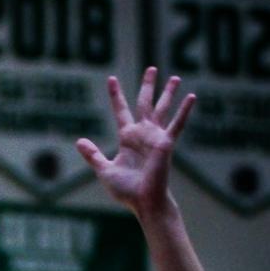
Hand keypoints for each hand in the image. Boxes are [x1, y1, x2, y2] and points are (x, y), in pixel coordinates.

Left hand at [76, 69, 194, 217]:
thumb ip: (93, 155)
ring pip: (162, 108)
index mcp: (128, 138)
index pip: (121, 111)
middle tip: (151, 68)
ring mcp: (155, 136)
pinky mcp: (166, 143)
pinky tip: (192, 96)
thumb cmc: (126, 189)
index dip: (116, 95)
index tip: (112, 79)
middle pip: (144, 103)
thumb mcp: (104, 170)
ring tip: (175, 77)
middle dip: (148, 86)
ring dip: (168, 93)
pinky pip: (177, 124)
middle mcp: (142, 133)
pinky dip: (184, 111)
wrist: (143, 201)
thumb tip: (79, 141)